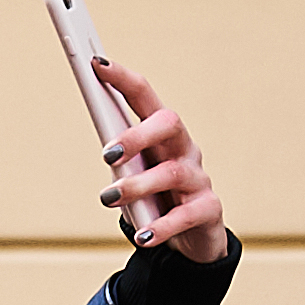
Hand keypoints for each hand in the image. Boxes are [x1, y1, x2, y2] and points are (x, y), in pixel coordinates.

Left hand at [94, 58, 229, 263]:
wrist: (190, 240)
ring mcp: (198, 178)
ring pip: (171, 172)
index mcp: (161, 134)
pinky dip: (160, 226)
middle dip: (137, 134)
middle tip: (108, 155)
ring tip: (109, 199)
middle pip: (168, 123)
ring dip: (137, 185)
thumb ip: (120, 163)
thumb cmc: (155, 199)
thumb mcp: (131, 177)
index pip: (145, 97)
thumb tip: (108, 149)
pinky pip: (185, 215)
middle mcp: (183, 149)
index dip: (123, 78)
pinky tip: (142, 236)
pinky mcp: (208, 209)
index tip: (97, 64)